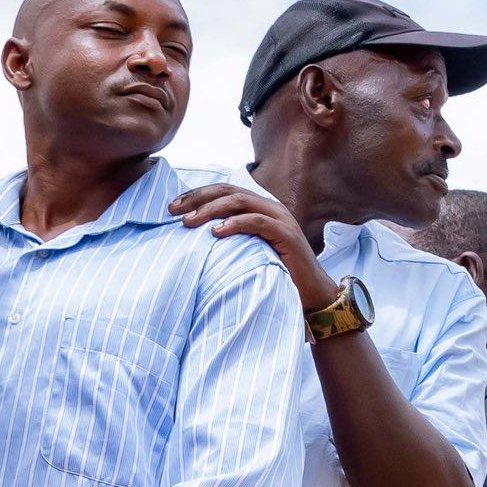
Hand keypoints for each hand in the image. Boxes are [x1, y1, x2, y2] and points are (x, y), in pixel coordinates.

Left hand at [167, 179, 339, 315]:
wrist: (314, 295)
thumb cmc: (279, 275)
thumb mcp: (250, 252)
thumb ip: (233, 240)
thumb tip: (197, 240)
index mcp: (261, 208)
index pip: (224, 192)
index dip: (197, 195)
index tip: (172, 207)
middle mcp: (271, 208)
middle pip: (228, 192)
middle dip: (198, 198)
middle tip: (173, 211)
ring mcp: (281, 219)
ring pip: (240, 202)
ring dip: (211, 210)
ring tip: (189, 222)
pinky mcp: (287, 234)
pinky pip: (257, 222)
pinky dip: (235, 224)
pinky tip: (216, 232)